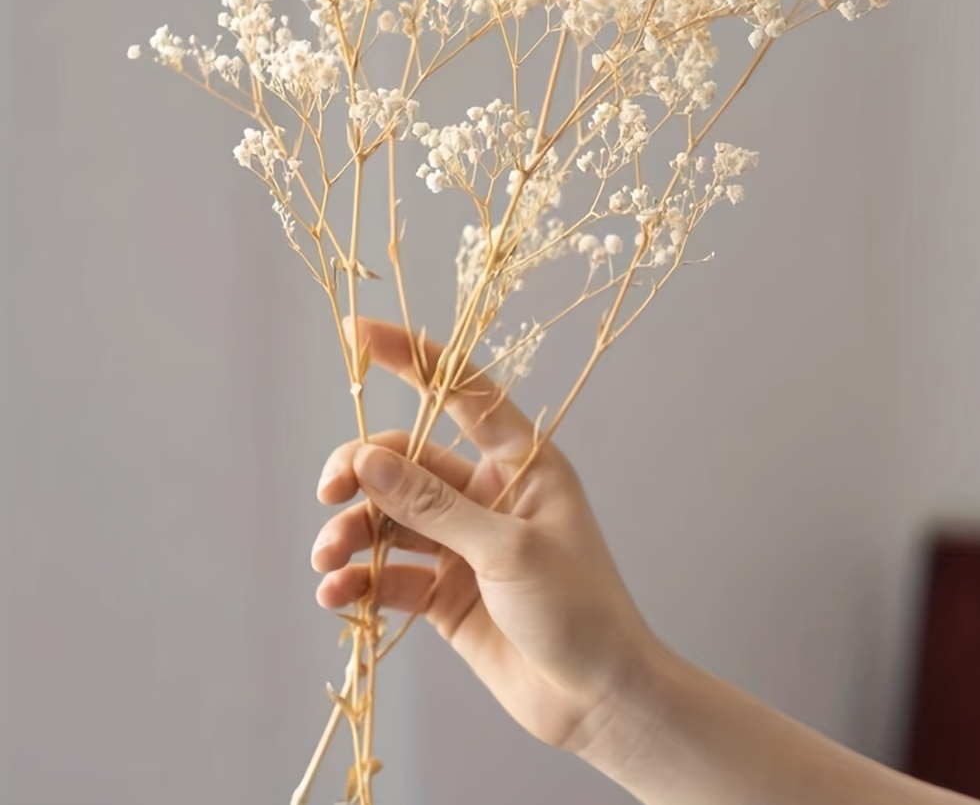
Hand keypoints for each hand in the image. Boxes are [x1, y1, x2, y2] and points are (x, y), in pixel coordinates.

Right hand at [312, 317, 663, 752]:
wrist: (598, 699)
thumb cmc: (578, 609)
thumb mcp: (506, 550)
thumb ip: (433, 505)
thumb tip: (368, 458)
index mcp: (521, 461)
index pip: (461, 393)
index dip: (412, 357)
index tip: (358, 334)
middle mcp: (487, 493)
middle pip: (406, 461)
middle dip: (361, 472)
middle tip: (329, 491)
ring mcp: (463, 543)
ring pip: (390, 519)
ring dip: (351, 533)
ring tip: (327, 562)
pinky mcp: (444, 592)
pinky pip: (390, 574)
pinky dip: (359, 581)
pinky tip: (337, 597)